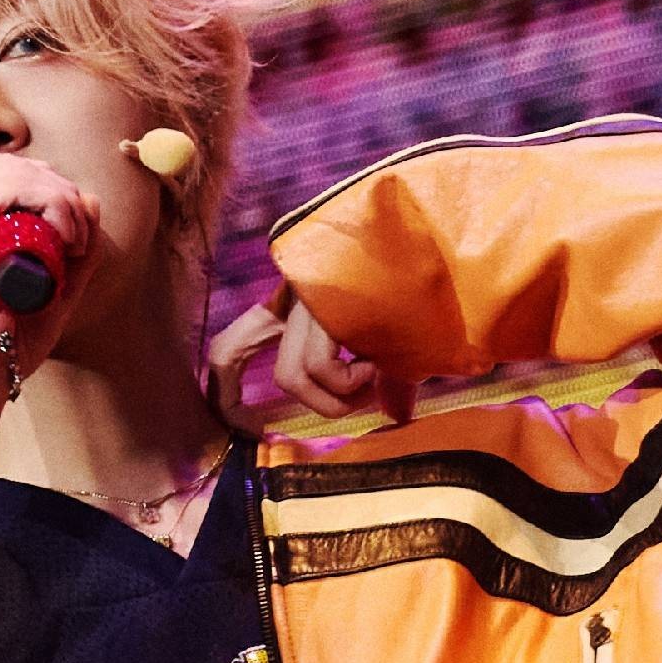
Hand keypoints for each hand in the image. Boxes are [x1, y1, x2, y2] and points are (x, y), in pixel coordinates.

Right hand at [0, 150, 102, 381]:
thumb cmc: (1, 346)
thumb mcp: (50, 292)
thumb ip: (75, 252)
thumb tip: (94, 199)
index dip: (44, 190)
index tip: (74, 232)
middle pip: (4, 166)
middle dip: (56, 190)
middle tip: (80, 237)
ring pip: (11, 172)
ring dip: (59, 198)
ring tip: (76, 242)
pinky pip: (10, 186)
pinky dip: (50, 202)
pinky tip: (67, 236)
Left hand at [205, 283, 421, 429]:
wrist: (440, 238)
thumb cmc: (424, 285)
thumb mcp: (398, 340)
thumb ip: (389, 378)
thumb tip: (398, 416)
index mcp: (296, 303)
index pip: (231, 345)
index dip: (222, 388)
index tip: (243, 425)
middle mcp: (291, 298)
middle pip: (227, 353)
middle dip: (241, 403)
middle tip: (284, 422)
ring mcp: (307, 300)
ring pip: (290, 377)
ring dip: (335, 400)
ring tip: (373, 381)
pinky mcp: (327, 305)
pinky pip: (320, 367)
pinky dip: (352, 383)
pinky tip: (379, 364)